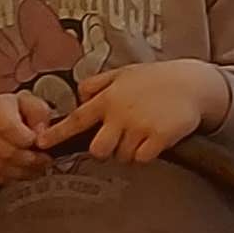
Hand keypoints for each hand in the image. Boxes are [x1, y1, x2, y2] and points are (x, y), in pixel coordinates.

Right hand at [0, 94, 58, 184]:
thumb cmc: (4, 113)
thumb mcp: (27, 103)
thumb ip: (38, 112)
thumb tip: (43, 131)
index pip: (8, 127)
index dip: (27, 140)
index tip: (40, 145)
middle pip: (6, 151)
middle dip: (30, 160)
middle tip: (43, 161)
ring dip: (21, 171)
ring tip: (33, 168)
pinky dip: (6, 177)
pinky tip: (16, 172)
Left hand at [46, 60, 231, 163]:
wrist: (193, 83)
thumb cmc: (156, 79)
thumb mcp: (123, 73)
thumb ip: (97, 85)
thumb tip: (78, 96)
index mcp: (108, 98)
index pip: (76, 119)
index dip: (57, 134)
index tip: (40, 144)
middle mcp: (120, 113)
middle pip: (98, 149)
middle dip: (106, 150)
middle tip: (119, 141)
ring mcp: (139, 126)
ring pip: (122, 157)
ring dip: (129, 152)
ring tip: (142, 134)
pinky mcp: (158, 137)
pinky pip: (143, 159)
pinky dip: (147, 154)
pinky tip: (154, 140)